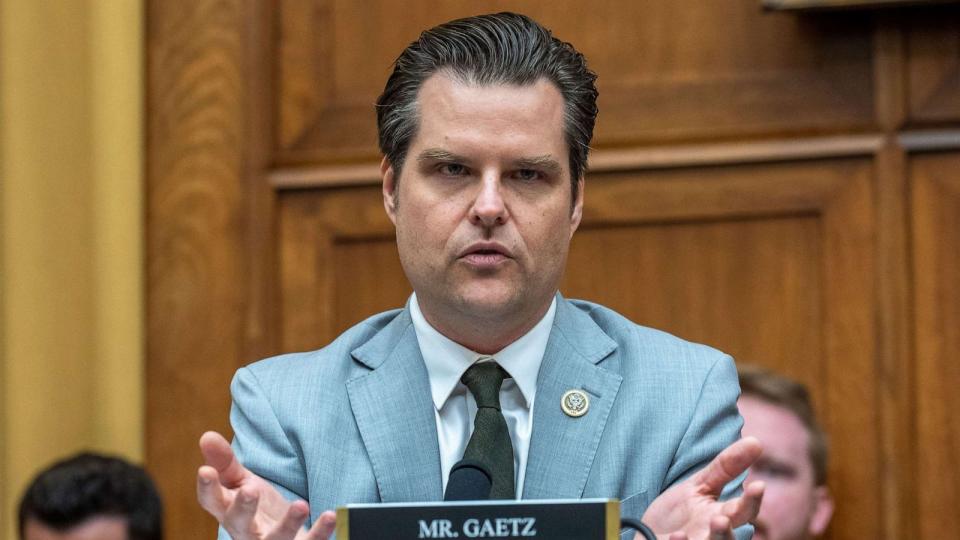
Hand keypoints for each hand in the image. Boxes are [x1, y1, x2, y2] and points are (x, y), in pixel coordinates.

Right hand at [197, 431, 336, 538]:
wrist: (282, 538)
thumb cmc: (257, 509)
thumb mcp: (240, 483)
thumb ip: (225, 462)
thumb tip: (206, 436)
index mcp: (229, 511)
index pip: (212, 501)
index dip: (207, 488)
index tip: (205, 470)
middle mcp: (247, 530)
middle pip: (240, 522)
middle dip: (243, 508)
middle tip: (250, 490)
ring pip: (276, 539)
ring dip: (288, 524)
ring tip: (301, 505)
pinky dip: (320, 532)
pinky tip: (330, 515)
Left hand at [639, 436, 763, 539]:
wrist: (648, 536)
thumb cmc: (678, 514)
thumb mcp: (700, 486)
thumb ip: (726, 467)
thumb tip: (757, 441)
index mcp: (722, 517)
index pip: (744, 511)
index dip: (752, 500)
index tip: (758, 485)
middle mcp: (712, 536)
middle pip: (728, 539)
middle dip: (728, 531)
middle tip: (723, 518)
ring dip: (715, 538)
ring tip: (715, 522)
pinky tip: (676, 536)